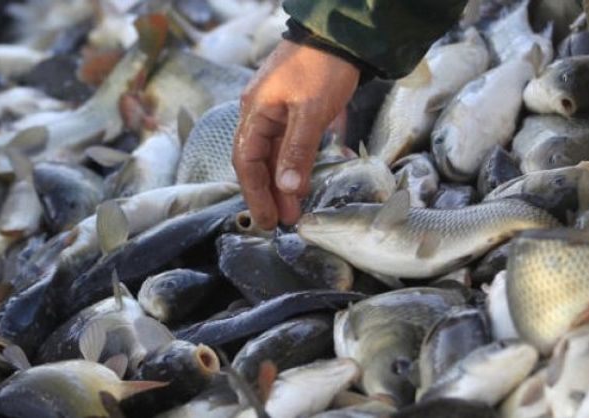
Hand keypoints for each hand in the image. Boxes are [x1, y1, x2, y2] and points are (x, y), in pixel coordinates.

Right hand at [233, 40, 359, 228]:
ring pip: (277, 155)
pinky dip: (300, 163)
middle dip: (270, 193)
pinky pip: (294, 144)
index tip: (268, 219)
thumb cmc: (322, 66)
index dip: (255, 193)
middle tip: (284, 221)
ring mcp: (279, 112)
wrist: (342, 32)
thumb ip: (298, 150)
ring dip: (285, 182)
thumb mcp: (310, 110)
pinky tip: (310, 179)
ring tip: (296, 208)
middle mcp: (262, 114)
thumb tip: (287, 188)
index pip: (246, 161)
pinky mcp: (299, 110)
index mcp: (256, 112)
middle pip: (259, 162)